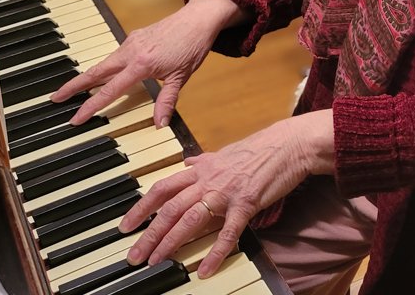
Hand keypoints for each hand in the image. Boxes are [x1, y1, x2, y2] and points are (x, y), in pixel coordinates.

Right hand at [50, 0, 245, 127]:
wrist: (199, 18)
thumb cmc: (193, 46)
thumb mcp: (182, 77)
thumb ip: (167, 101)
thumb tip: (159, 124)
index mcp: (141, 64)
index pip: (110, 90)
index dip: (91, 106)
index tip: (76, 117)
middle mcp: (131, 51)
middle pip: (96, 71)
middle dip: (74, 86)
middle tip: (55, 98)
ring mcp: (131, 42)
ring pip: (105, 62)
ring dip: (89, 76)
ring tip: (74, 90)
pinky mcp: (135, 37)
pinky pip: (116, 54)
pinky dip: (106, 66)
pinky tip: (105, 74)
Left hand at [120, 110, 334, 277]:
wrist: (289, 144)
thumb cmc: (260, 149)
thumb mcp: (225, 153)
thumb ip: (203, 162)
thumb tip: (187, 164)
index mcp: (202, 169)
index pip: (163, 188)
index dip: (141, 207)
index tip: (126, 226)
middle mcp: (209, 180)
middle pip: (170, 207)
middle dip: (149, 233)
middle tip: (133, 256)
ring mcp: (227, 192)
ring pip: (191, 218)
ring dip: (170, 242)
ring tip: (156, 262)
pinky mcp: (247, 203)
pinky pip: (227, 232)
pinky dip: (215, 252)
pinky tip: (204, 270)